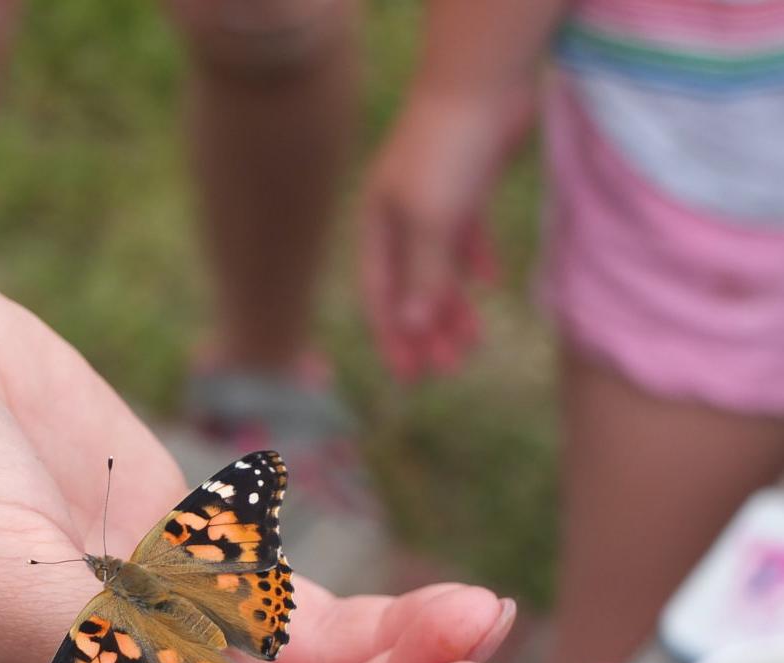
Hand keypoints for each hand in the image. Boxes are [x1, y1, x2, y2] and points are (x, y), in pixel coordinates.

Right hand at [360, 87, 532, 380]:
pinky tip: (489, 285)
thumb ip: (423, 276)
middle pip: (411, 288)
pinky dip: (477, 262)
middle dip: (427, 330)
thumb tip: (411, 329)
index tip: (409, 376)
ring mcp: (434, 201)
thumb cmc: (444, 152)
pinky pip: (468, 237)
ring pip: (441, 267)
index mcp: (377, 228)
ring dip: (454, 306)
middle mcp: (400, 219)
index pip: (380, 296)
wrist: (481, 83)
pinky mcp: (466, 185)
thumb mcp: (430, 221)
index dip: (393, 337)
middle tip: (446, 370)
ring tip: (472, 342)